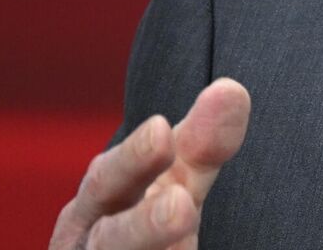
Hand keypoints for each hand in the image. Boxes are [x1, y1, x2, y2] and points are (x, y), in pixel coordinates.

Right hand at [50, 77, 250, 249]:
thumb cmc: (142, 226)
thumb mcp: (172, 184)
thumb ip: (201, 144)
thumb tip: (233, 89)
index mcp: (98, 207)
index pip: (109, 181)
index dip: (133, 161)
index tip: (162, 132)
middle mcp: (89, 247)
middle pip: (111, 239)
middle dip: (142, 226)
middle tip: (181, 205)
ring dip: (153, 249)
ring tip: (183, 228)